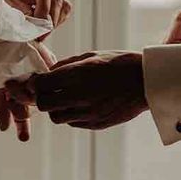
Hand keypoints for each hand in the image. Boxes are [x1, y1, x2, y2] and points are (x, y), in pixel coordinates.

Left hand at [0, 0, 71, 38]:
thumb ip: (17, 8)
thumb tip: (32, 22)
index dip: (43, 8)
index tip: (36, 25)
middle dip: (49, 21)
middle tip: (38, 37)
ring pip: (63, 6)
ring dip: (53, 23)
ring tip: (40, 34)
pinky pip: (64, 10)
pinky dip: (56, 21)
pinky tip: (44, 27)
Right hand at [0, 43, 54, 142]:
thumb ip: (0, 109)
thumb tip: (5, 128)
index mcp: (18, 86)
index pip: (24, 108)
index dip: (23, 123)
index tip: (23, 138)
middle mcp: (28, 78)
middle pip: (31, 102)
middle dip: (21, 112)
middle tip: (17, 120)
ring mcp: (35, 68)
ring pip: (35, 92)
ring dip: (22, 98)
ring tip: (11, 94)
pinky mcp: (41, 57)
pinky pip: (42, 77)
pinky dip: (30, 83)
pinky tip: (19, 83)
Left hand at [5, 51, 147, 130]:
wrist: (146, 81)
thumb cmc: (118, 63)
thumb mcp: (90, 56)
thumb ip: (66, 65)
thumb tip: (48, 72)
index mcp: (77, 74)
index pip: (41, 84)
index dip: (34, 83)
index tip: (35, 80)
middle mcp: (80, 96)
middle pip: (44, 104)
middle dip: (41, 97)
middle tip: (47, 91)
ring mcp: (88, 113)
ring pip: (57, 117)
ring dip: (55, 108)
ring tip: (64, 98)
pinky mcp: (96, 124)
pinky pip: (73, 123)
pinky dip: (70, 115)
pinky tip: (79, 104)